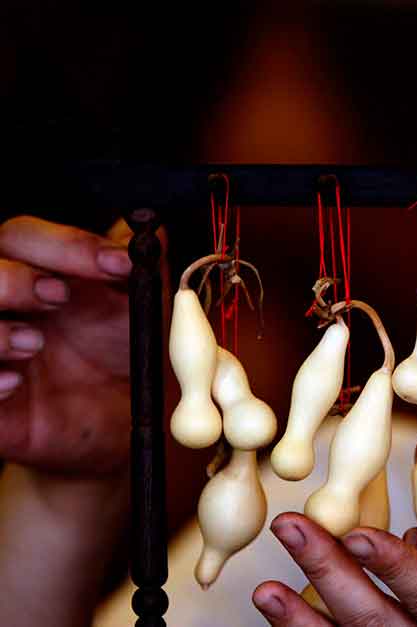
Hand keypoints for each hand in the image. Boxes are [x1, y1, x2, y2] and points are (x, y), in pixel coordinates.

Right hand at [0, 215, 137, 475]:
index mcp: (43, 274)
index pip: (24, 236)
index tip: (117, 264)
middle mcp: (8, 306)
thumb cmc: (129, 363)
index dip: (66, 243)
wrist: (128, 426)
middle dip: (13, 276)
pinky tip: (15, 384)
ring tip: (33, 344)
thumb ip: (144, 273)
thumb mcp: (144, 315)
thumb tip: (153, 231)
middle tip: (58, 296)